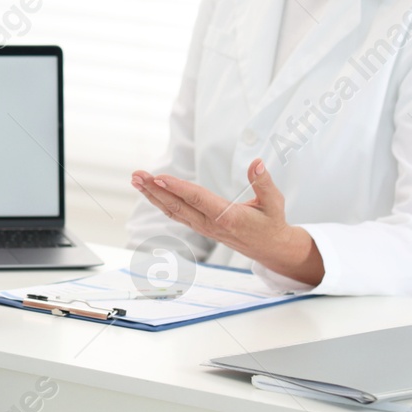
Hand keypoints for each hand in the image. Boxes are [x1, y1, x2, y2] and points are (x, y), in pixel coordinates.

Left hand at [130, 159, 321, 285]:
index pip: (197, 199)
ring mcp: (203, 227)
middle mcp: (211, 224)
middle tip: (137, 175)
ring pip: (173, 211)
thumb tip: (257, 163)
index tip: (158, 177)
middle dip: (155, 190)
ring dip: (153, 195)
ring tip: (136, 180)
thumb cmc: (271, 223)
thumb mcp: (274, 202)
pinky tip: (150, 192)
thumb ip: (264, 183)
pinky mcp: (200, 227)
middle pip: (177, 206)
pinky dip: (161, 202)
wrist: (269, 249)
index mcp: (228, 217)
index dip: (177, 188)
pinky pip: (176, 214)